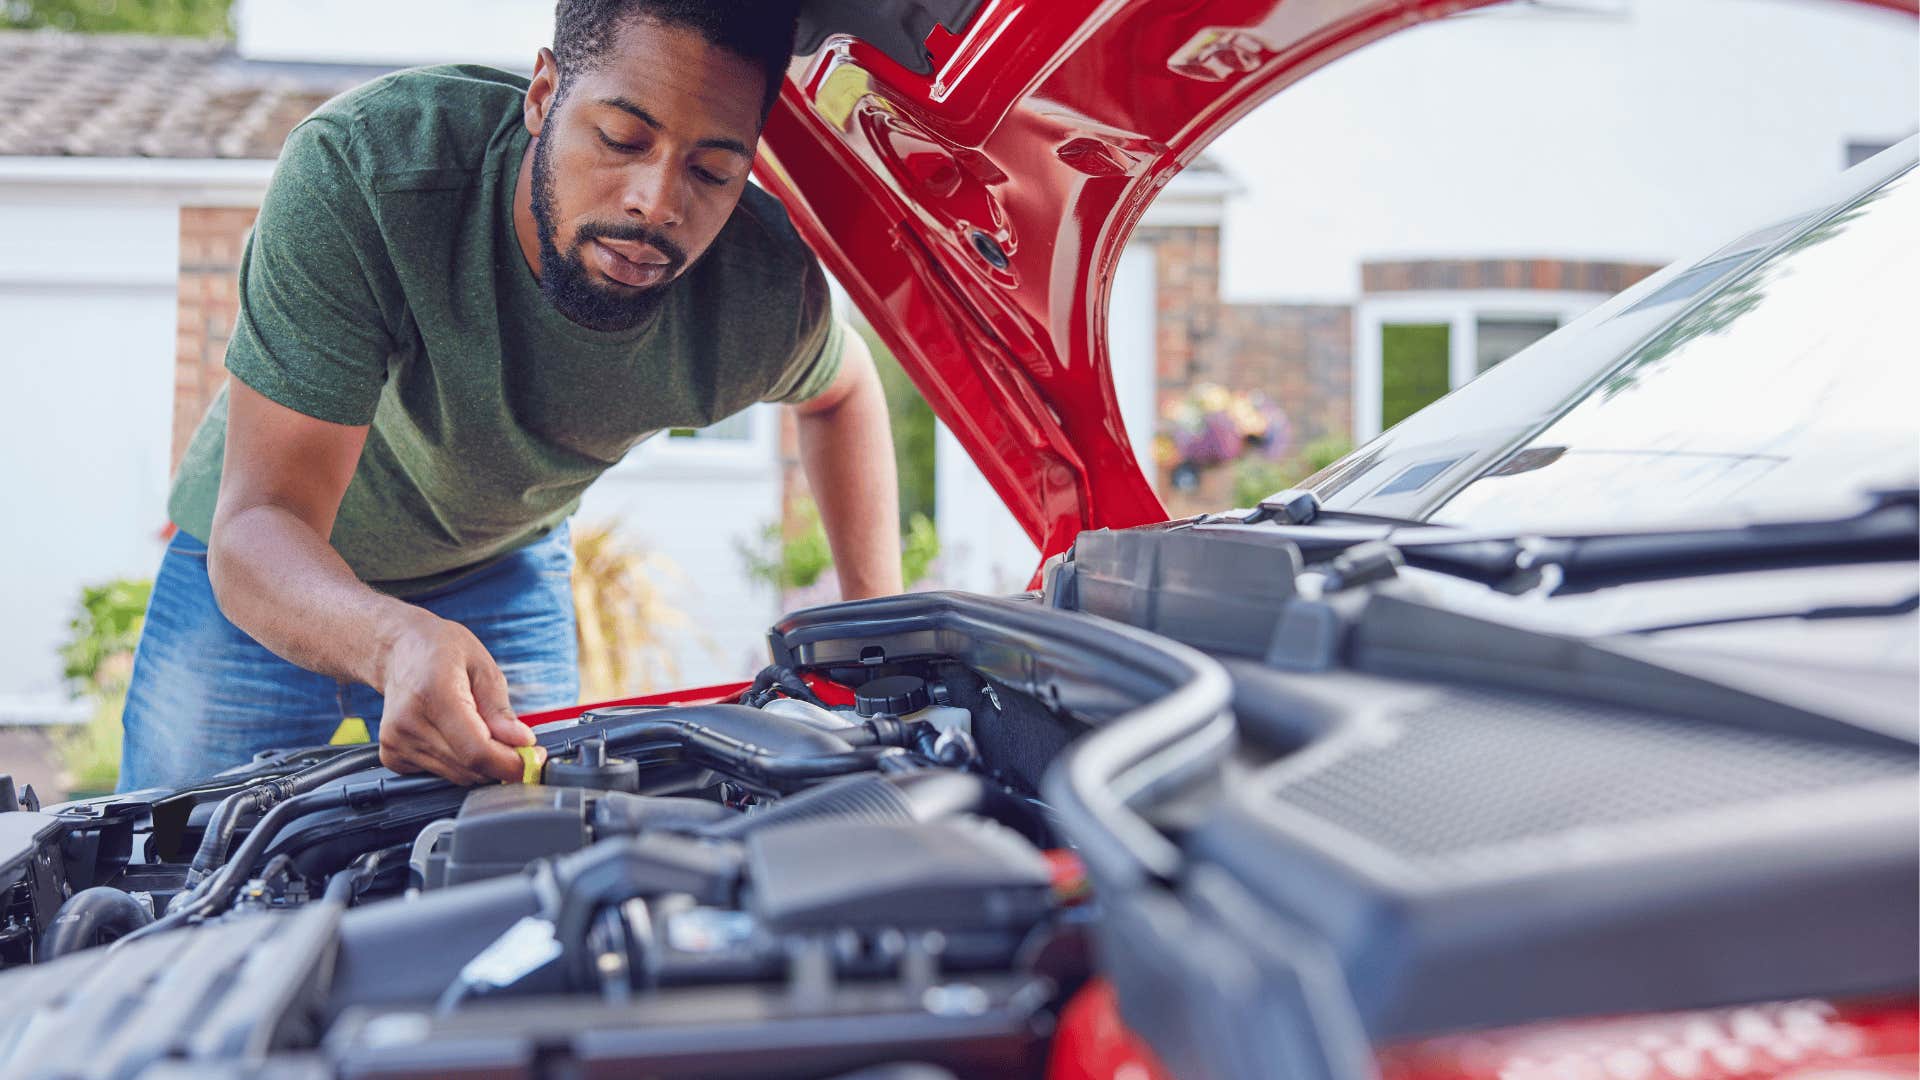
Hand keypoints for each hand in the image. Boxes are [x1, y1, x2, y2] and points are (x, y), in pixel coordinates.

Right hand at [374, 610, 537, 783]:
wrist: (399, 650)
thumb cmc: (441, 651)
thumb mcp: (482, 666)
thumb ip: (500, 709)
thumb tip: (521, 742)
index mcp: (434, 695)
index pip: (476, 751)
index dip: (510, 763)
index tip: (533, 758)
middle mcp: (409, 723)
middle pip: (469, 767)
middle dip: (501, 761)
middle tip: (515, 742)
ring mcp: (396, 742)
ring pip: (457, 775)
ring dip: (479, 762)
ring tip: (480, 728)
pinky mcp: (392, 755)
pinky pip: (439, 773)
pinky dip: (458, 761)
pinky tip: (454, 734)